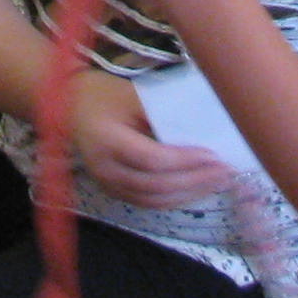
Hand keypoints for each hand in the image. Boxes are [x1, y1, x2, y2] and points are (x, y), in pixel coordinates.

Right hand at [68, 70, 233, 207]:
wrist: (72, 107)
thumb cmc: (105, 95)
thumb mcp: (132, 94)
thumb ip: (162, 112)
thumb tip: (203, 126)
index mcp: (106, 140)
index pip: (151, 159)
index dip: (184, 161)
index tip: (212, 154)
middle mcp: (105, 169)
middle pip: (156, 185)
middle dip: (195, 181)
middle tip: (225, 170)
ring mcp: (108, 185)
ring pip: (155, 200)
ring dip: (190, 193)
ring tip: (218, 181)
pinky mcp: (115, 191)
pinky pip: (149, 202)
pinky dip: (176, 198)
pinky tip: (197, 188)